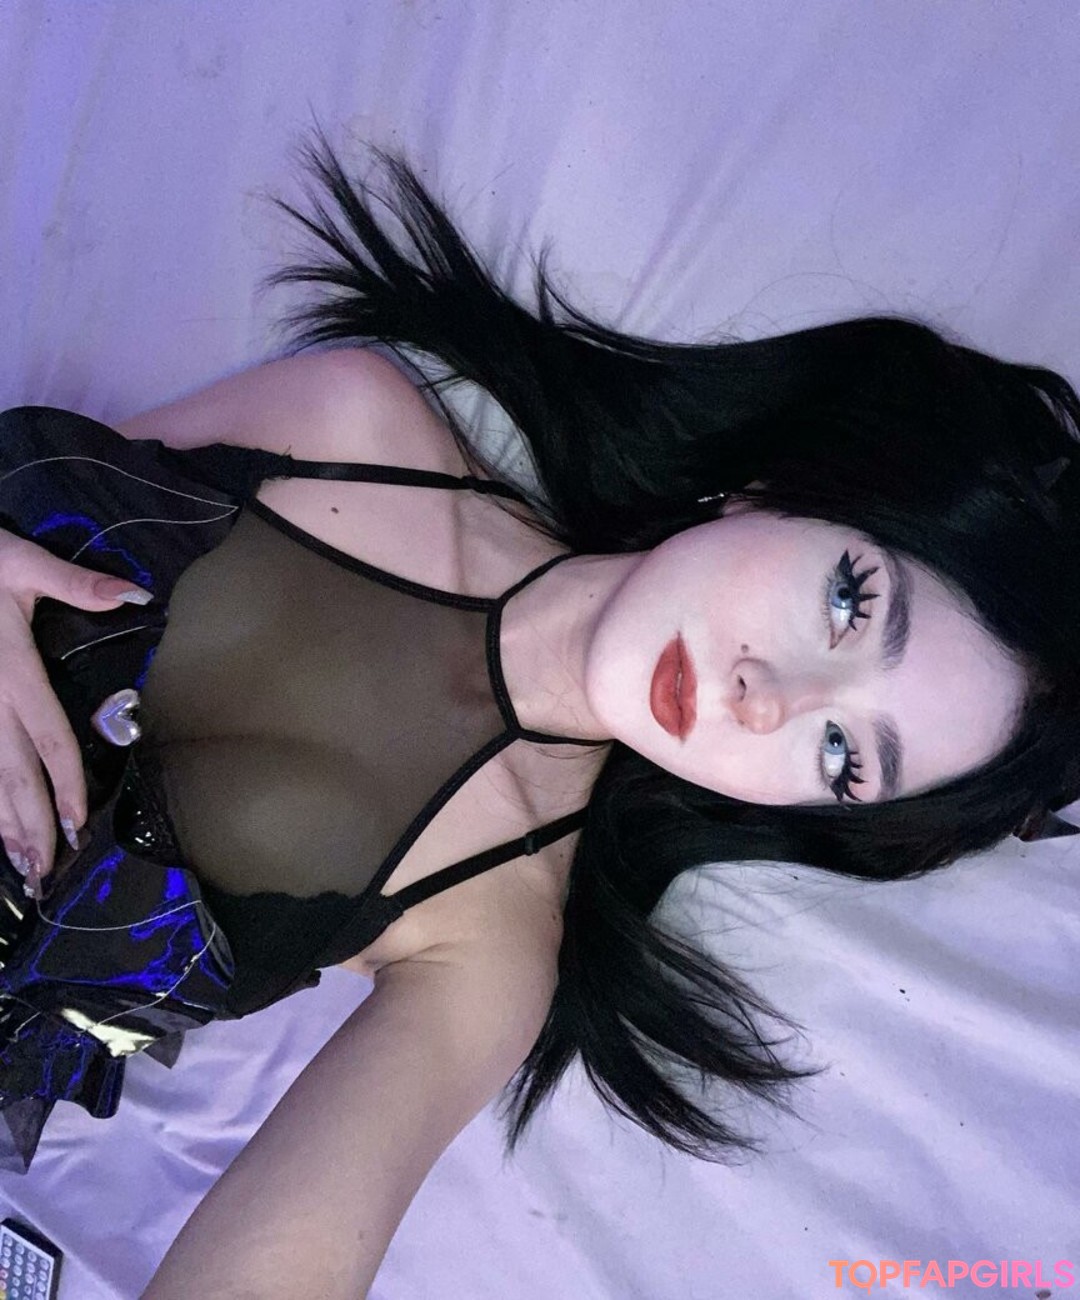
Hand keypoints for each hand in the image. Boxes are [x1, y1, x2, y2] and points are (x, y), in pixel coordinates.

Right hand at [0, 528, 152, 898]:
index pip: (46, 738)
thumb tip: (136, 595)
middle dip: (31, 824)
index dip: (63, 782)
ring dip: (3, 824)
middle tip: (48, 870)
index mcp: (12, 671)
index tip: (77, 821)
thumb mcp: (22, 563)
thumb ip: (78, 585)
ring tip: (23, 866)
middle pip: (13, 774)